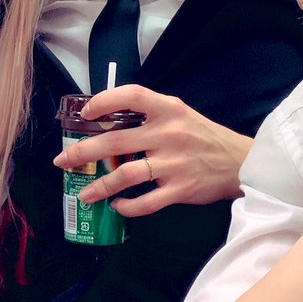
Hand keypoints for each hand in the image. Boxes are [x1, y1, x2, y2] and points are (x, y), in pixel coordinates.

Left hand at [53, 84, 252, 217]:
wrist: (239, 162)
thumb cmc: (203, 137)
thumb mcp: (180, 114)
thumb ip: (150, 114)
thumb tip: (107, 121)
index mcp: (169, 109)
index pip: (132, 95)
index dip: (104, 101)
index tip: (85, 112)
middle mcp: (169, 133)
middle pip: (116, 141)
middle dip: (83, 152)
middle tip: (63, 161)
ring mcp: (174, 163)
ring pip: (126, 175)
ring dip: (100, 186)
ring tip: (84, 193)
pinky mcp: (181, 189)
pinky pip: (146, 201)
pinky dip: (127, 206)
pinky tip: (116, 206)